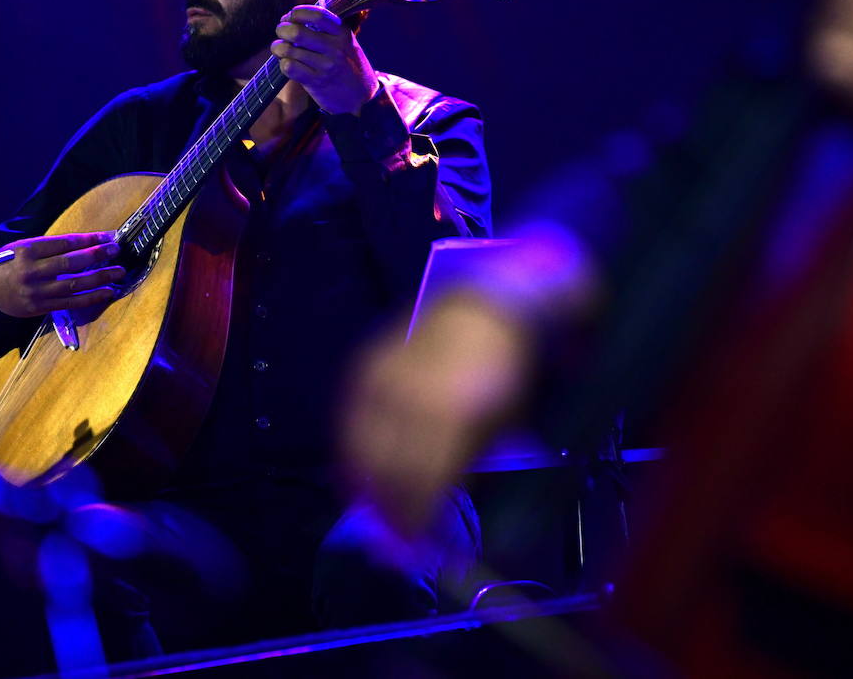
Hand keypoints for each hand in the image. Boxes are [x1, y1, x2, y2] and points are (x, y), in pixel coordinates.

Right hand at [0, 231, 125, 317]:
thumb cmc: (7, 265)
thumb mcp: (21, 248)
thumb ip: (49, 247)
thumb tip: (86, 243)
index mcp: (27, 251)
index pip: (65, 243)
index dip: (89, 239)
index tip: (108, 236)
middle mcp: (31, 271)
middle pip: (71, 263)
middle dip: (97, 255)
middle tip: (116, 250)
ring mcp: (36, 291)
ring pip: (74, 284)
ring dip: (100, 278)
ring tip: (119, 272)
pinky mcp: (40, 307)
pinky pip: (71, 303)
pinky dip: (92, 298)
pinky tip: (107, 292)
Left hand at [272, 5, 378, 114]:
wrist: (361, 97)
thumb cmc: (348, 65)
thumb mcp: (346, 42)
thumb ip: (326, 28)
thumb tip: (292, 17)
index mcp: (342, 34)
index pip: (317, 15)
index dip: (298, 13)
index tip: (291, 17)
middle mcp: (335, 48)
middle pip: (297, 32)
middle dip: (282, 29)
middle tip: (281, 32)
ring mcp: (326, 66)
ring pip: (288, 49)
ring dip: (278, 47)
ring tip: (280, 49)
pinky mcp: (316, 82)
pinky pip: (289, 67)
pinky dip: (283, 63)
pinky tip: (288, 63)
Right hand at [341, 292, 530, 536]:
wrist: (484, 307)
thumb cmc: (504, 371)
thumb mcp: (503, 421)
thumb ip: (467, 463)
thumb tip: (436, 508)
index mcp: (457, 410)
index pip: (426, 477)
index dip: (417, 516)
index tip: (416, 546)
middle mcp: (414, 395)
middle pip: (390, 467)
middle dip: (390, 511)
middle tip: (394, 543)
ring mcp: (386, 379)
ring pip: (363, 448)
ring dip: (365, 489)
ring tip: (373, 518)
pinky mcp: (367, 369)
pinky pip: (348, 421)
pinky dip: (349, 456)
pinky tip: (355, 480)